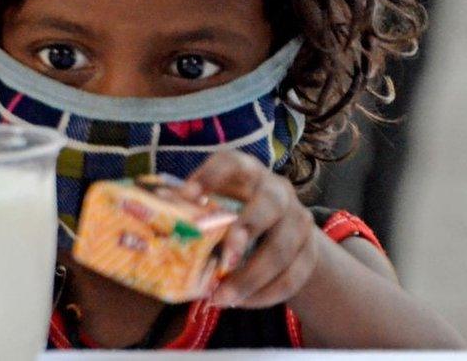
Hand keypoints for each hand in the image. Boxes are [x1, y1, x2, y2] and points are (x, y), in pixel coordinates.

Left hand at [181, 151, 318, 308]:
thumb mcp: (214, 203)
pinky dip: (266, 294)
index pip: (231, 163)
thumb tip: (156, 212)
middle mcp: (276, 190)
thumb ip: (190, 209)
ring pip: (283, 248)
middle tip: (224, 259)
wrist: (279, 227)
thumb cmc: (232, 212)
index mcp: (246, 171)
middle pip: (269, 204)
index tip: (186, 197)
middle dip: (246, 230)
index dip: (210, 176)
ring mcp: (298, 219)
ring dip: (252, 277)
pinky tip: (241, 303)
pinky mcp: (310, 250)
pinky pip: (294, 275)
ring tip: (222, 298)